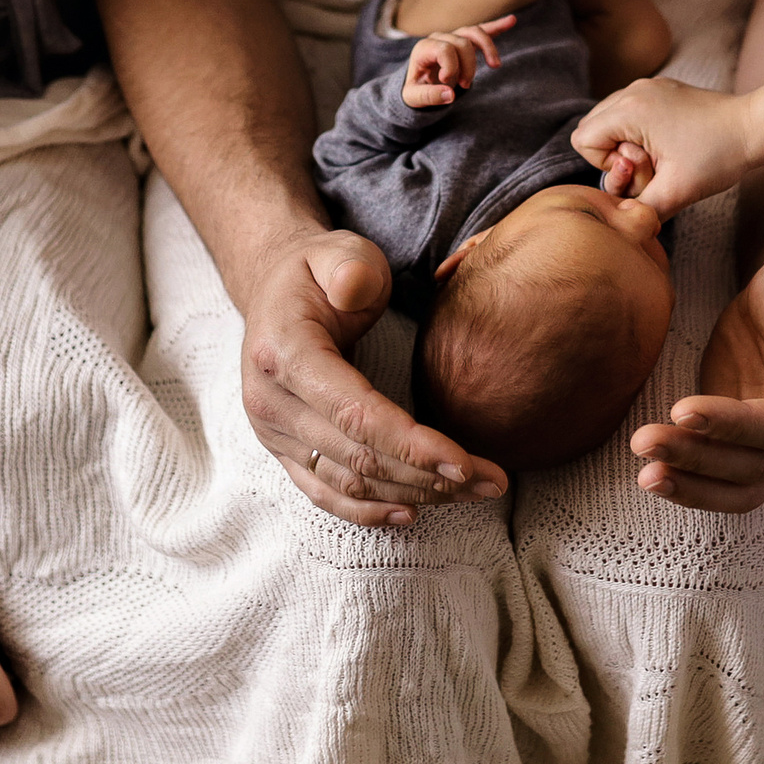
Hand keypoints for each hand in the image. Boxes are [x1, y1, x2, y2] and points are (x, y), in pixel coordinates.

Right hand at [241, 225, 509, 521]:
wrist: (273, 290)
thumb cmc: (317, 270)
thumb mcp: (336, 251)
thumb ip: (349, 267)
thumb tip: (357, 288)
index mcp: (282, 355)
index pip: (355, 413)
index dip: (411, 444)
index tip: (465, 462)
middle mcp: (271, 403)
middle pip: (359, 458)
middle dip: (430, 476)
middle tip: (493, 481)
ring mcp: (273, 434)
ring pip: (349, 483)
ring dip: (414, 494)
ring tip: (473, 492)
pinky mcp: (283, 451)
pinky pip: (325, 494)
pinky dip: (369, 511)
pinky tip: (413, 511)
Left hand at [403, 16, 514, 107]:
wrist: (416, 83)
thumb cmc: (414, 89)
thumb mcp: (413, 98)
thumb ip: (429, 97)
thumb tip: (450, 95)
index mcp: (424, 48)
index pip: (445, 49)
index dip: (451, 67)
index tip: (447, 83)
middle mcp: (438, 37)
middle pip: (462, 44)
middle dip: (468, 67)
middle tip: (464, 86)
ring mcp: (452, 36)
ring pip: (475, 32)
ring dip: (487, 48)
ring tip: (495, 65)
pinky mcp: (464, 41)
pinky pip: (482, 30)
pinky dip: (496, 27)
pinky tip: (511, 20)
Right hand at [572, 75, 753, 213]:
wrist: (756, 127)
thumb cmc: (718, 156)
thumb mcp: (676, 192)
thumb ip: (639, 209)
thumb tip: (620, 222)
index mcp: (629, 110)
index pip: (584, 141)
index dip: (607, 165)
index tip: (642, 170)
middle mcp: (632, 91)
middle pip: (591, 128)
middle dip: (613, 154)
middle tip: (651, 165)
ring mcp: (646, 87)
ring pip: (610, 120)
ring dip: (626, 143)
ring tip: (661, 155)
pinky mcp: (660, 90)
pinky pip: (630, 113)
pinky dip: (639, 131)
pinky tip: (669, 144)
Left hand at [628, 239, 763, 511]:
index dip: (736, 424)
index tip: (683, 408)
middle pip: (758, 464)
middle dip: (700, 458)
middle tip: (642, 441)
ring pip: (741, 485)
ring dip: (693, 484)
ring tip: (645, 473)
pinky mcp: (748, 440)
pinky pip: (722, 477)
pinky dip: (689, 482)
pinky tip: (651, 473)